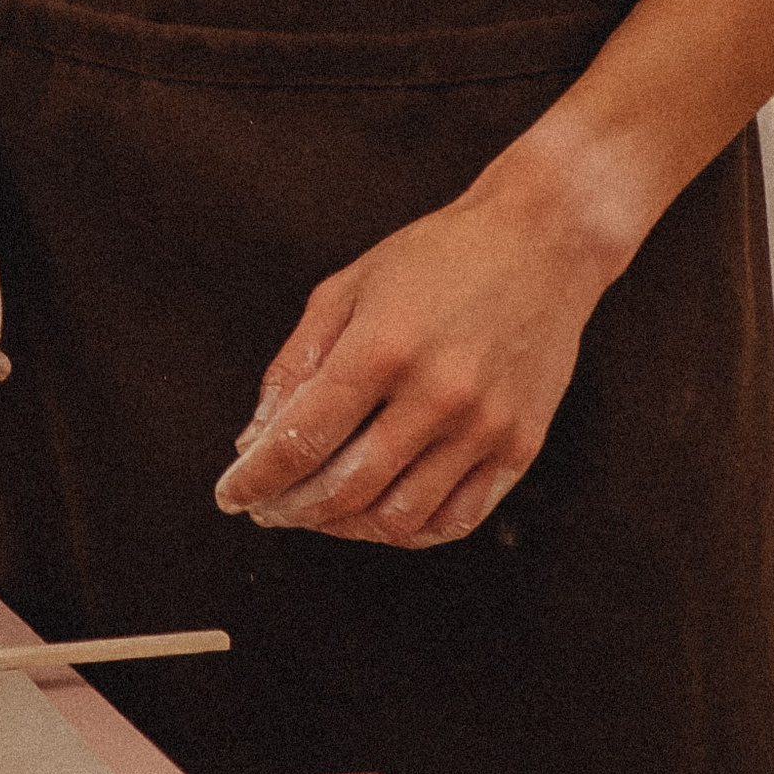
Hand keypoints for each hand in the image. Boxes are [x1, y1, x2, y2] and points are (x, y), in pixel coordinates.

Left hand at [210, 161, 618, 548]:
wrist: (542, 241)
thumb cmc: (438, 257)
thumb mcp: (348, 287)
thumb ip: (296, 365)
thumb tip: (255, 441)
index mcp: (383, 346)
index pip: (301, 440)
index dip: (256, 479)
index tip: (231, 495)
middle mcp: (437, 393)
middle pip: (345, 490)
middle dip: (292, 510)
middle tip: (269, 508)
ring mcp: (484, 426)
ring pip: (399, 518)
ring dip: (345, 528)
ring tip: (320, 512)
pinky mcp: (521, 445)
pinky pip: (457, 519)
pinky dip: (409, 532)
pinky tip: (380, 515)